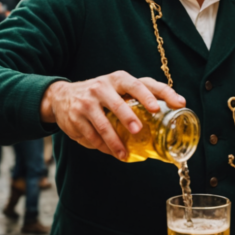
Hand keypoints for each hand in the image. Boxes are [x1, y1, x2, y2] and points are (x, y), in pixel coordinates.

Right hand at [39, 71, 185, 160]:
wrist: (61, 96)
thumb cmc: (100, 94)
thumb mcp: (117, 89)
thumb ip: (139, 97)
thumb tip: (173, 112)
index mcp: (118, 80)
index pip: (140, 84)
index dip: (155, 94)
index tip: (167, 106)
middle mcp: (102, 87)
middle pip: (118, 102)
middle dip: (128, 117)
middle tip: (138, 130)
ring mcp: (87, 101)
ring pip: (102, 123)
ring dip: (114, 140)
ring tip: (124, 154)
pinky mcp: (76, 116)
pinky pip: (90, 134)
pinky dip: (101, 145)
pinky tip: (110, 152)